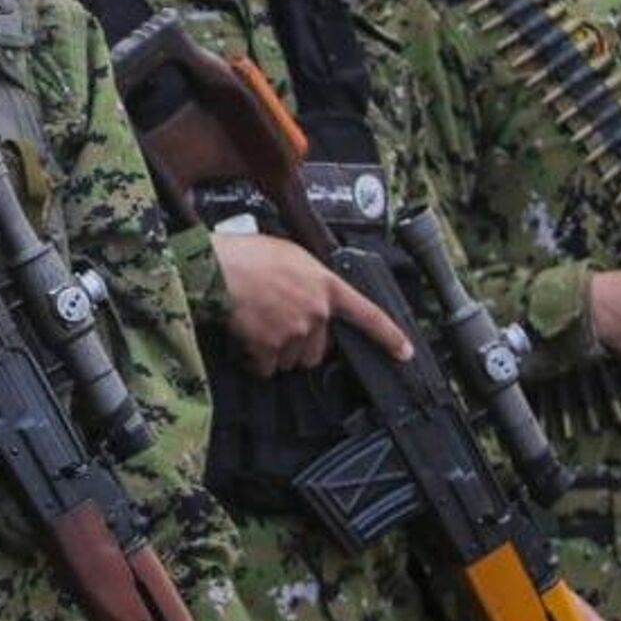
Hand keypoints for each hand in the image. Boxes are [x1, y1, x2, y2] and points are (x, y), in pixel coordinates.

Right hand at [210, 233, 410, 376]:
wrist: (216, 267)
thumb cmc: (246, 254)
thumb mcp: (290, 253)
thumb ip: (309, 278)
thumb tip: (311, 295)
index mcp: (326, 285)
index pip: (367, 314)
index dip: (389, 336)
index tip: (404, 352)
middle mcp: (316, 311)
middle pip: (319, 350)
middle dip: (300, 346)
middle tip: (276, 327)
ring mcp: (294, 331)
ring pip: (290, 361)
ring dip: (274, 352)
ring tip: (255, 326)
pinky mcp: (269, 347)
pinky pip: (265, 367)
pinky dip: (254, 360)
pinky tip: (244, 340)